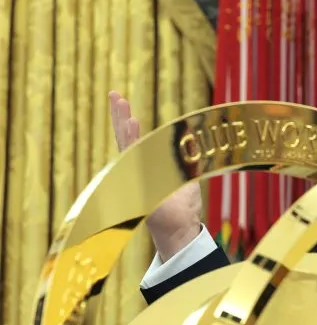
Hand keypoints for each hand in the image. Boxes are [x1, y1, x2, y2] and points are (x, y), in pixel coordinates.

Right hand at [108, 91, 202, 260]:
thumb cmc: (181, 207)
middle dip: (120, 117)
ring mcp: (136, 176)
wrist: (179, 229)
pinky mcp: (139, 183)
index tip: (124, 103)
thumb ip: (184, 160)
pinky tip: (132, 124)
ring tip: (122, 105)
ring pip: (128, 145)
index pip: (134, 140)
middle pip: (126, 138)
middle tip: (114, 95)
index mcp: (147, 166)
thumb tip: (194, 144)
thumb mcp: (185, 177)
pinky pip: (135, 158)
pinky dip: (133, 140)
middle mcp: (138, 169)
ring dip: (126, 125)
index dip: (128, 122)